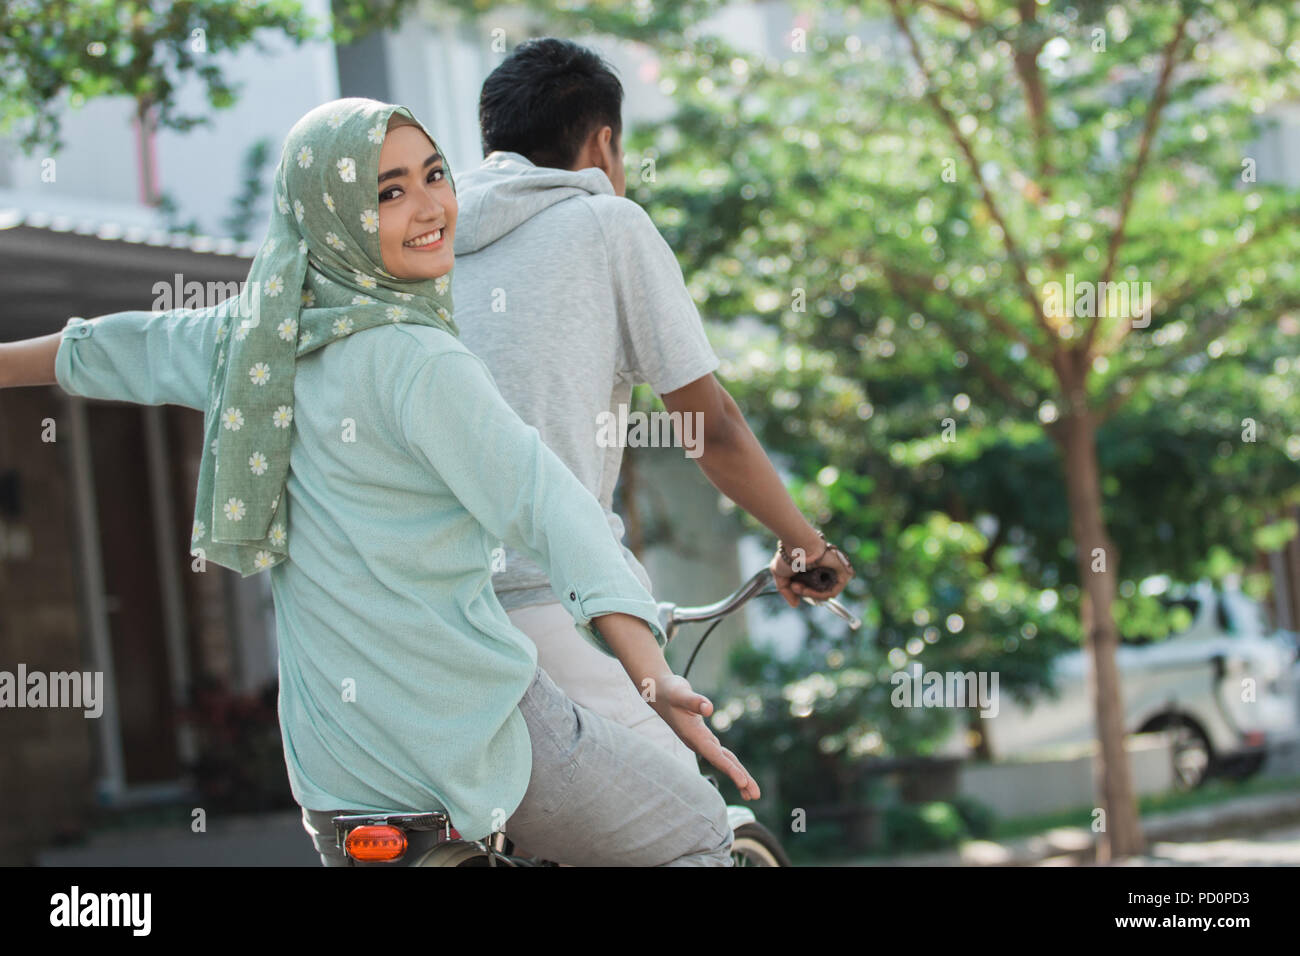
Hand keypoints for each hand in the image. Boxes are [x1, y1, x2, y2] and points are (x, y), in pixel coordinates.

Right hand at [647, 674, 759, 800]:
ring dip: (738, 775)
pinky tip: (739, 774)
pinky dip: (731, 764)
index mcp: (693, 735)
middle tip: (756, 796)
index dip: (729, 769)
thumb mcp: (680, 693)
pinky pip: (721, 754)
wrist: (658, 692)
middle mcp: (698, 742)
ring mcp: (701, 741)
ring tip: (751, 793)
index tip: (743, 783)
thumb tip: (709, 708)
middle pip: (723, 763)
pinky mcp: (703, 736)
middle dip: (740, 779)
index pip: (715, 755)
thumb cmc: (669, 691)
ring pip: (724, 760)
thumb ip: (694, 701)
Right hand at [770, 538, 854, 607]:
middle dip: (805, 594)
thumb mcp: (781, 575)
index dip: (803, 593)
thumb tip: (795, 604)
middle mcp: (826, 572)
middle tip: (795, 587)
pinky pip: (833, 591)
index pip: (813, 589)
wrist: (797, 545)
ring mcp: (835, 573)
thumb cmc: (788, 556)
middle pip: (819, 593)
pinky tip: (808, 591)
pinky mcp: (843, 573)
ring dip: (810, 595)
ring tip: (799, 588)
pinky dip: (819, 595)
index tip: (793, 587)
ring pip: (825, 593)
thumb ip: (786, 591)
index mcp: (815, 571)